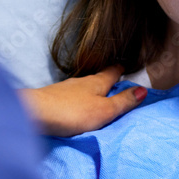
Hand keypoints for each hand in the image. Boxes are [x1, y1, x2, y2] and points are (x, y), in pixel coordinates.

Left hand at [18, 65, 146, 136]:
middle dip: (106, 79)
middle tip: (115, 82)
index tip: (126, 65)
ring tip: (97, 96)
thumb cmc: (74, 112)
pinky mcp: (53, 97)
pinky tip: (76, 105)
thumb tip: (143, 89)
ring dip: (91, 90)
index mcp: (97, 82)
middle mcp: (81, 81)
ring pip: (83, 86)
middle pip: (98, 78)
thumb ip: (123, 102)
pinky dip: (77, 98)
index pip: (113, 71)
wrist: (35, 113)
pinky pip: (71, 95)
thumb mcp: (105, 110)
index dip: (121, 69)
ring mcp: (65, 88)